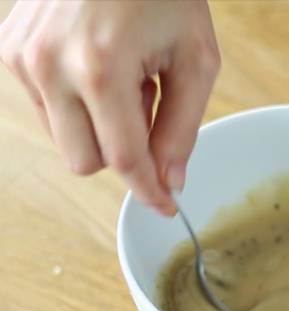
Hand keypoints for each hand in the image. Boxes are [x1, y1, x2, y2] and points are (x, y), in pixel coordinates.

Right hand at [0, 0, 219, 214]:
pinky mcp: (9, 50)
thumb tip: (169, 182)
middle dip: (123, 150)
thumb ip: (182, 128)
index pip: (125, 161)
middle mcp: (50, 66)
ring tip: (123, 78)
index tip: (165, 206)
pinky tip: (97, 68)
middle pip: (87, 163)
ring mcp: (22, 57)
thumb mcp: (194, 60)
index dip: (148, 191)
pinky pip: (47, 112)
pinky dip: (77, 106)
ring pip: (65, 141)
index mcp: (101, 68)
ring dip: (100, 126)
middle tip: (147, 105)